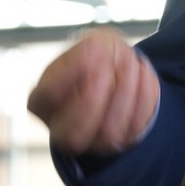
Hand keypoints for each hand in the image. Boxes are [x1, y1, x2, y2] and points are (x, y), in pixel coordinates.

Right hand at [26, 28, 160, 158]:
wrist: (120, 70)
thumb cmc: (96, 57)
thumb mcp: (89, 44)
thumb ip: (89, 51)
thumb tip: (97, 55)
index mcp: (41, 102)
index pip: (47, 97)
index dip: (69, 75)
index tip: (91, 51)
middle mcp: (62, 129)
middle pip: (72, 134)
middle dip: (93, 100)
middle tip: (108, 68)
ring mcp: (93, 141)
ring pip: (108, 131)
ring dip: (124, 91)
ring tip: (131, 61)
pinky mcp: (123, 141)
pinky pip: (136, 126)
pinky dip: (143, 94)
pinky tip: (143, 72)